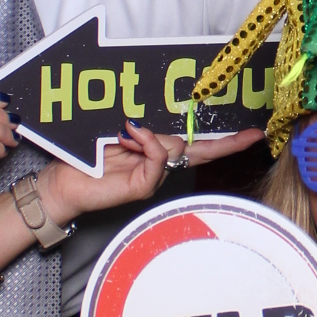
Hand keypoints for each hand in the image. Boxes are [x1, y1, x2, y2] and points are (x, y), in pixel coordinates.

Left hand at [32, 125, 262, 230]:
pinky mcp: (142, 187)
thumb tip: (154, 128)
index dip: (224, 139)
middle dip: (226, 144)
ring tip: (124, 134)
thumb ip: (142, 130)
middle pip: (199, 150)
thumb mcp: (118, 132)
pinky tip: (130, 136)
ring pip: (174, 151)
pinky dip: (147, 145)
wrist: (62, 182)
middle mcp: (160, 164)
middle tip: (254, 135)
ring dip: (152, 137)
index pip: (195, 142)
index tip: (252, 133)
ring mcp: (153, 178)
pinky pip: (157, 161)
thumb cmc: (85, 155)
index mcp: (156, 149)